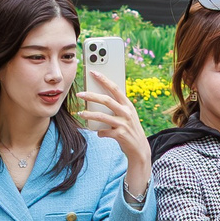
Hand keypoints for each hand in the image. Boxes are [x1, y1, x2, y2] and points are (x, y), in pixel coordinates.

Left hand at [81, 76, 153, 192]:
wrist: (139, 148)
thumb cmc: (129, 129)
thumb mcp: (126, 115)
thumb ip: (116, 107)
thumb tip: (97, 99)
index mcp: (128, 104)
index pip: (115, 88)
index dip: (104, 79)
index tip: (93, 72)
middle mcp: (127, 112)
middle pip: (106, 100)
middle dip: (91, 96)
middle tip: (79, 94)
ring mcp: (123, 123)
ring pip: (102, 116)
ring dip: (89, 115)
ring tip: (80, 114)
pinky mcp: (120, 135)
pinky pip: (104, 132)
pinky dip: (99, 132)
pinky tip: (98, 132)